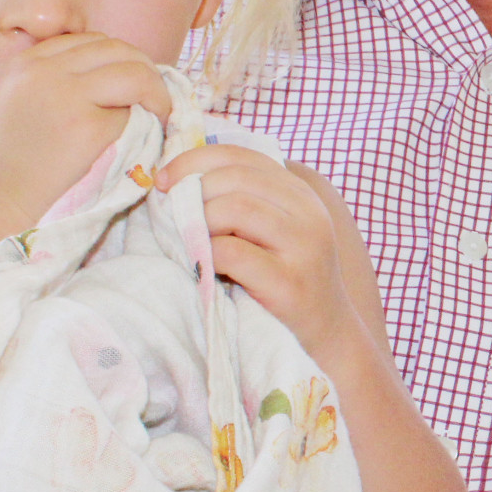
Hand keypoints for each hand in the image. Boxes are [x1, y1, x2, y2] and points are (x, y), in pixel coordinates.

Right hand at [0, 33, 171, 234]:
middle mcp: (42, 71)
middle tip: (156, 100)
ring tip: (160, 115)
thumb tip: (118, 66)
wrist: (2, 209)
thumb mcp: (22, 104)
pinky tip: (144, 141)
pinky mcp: (86, 127)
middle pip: (117, 48)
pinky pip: (134, 112)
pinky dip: (146, 124)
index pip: (90, 40)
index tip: (130, 86)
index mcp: (25, 63)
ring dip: (157, 93)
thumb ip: (56, 80)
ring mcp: (64, 96)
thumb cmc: (17, 166)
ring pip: (135, 73)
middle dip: (145, 71)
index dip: (119, 60)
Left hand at [158, 149, 363, 365]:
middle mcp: (308, 213)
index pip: (241, 156)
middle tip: (173, 217)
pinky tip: (204, 267)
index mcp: (300, 194)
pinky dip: (207, 255)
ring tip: (191, 243)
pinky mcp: (290, 283)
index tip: (164, 180)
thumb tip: (179, 176)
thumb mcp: (272, 232)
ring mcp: (304, 247)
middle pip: (234, 178)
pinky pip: (232, 253)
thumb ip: (243, 201)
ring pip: (234, 209)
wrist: (327, 336)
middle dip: (192, 193)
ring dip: (199, 223)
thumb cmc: (284, 281)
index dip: (195, 160)